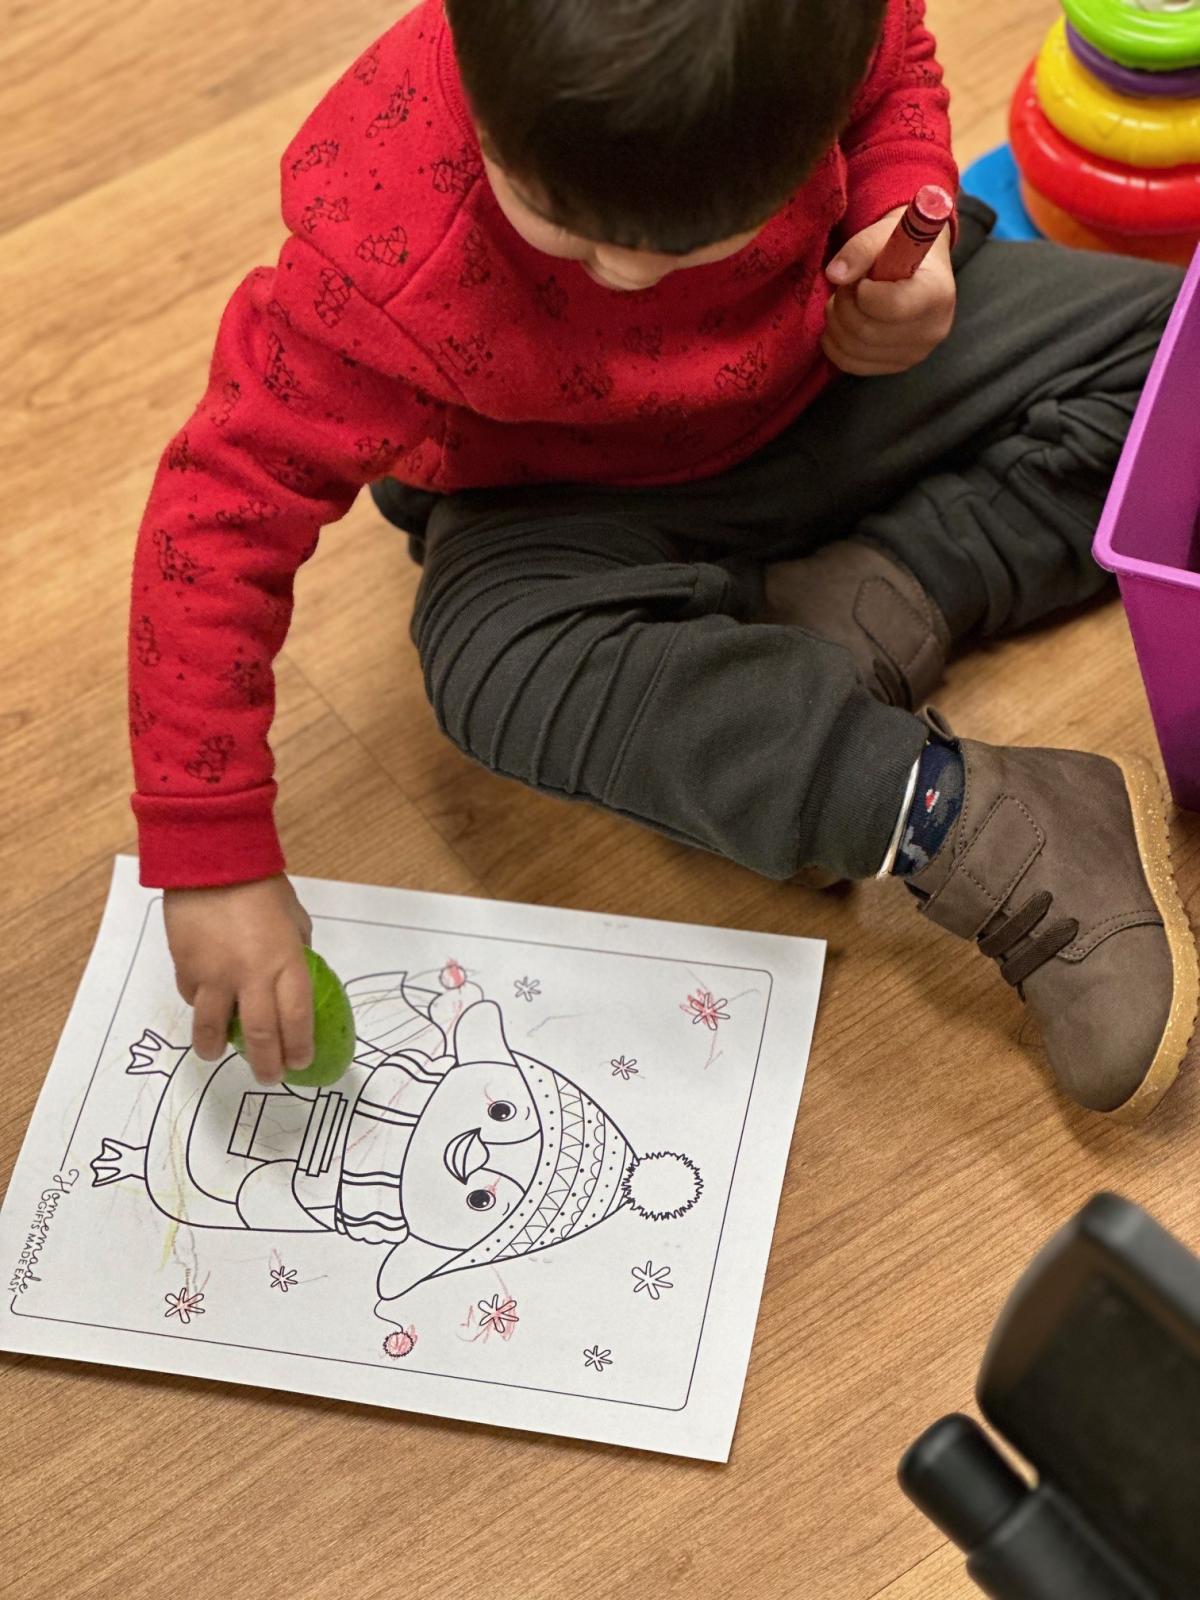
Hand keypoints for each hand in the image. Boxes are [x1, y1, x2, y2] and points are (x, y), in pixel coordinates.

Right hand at [164, 876, 313, 1083]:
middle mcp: (252, 975)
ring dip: (217, 1048)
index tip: (299, 1063)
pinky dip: (199, 1007)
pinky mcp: (186, 967)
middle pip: (262, 1035)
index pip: (297, 1019)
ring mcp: (215, 974)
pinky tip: (204, 1009)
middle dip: (266, 1064)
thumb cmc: (260, 884)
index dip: (299, 1047)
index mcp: (286, 961)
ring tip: (218, 1055)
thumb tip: (295, 971)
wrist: (211, 859)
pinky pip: (193, 997)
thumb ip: (295, 949)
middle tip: (268, 1077)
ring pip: (215, 1028)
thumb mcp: (294, 917)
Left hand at [822, 205, 955, 375]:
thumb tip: (835, 275)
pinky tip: (839, 321)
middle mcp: (932, 331)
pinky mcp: (897, 365)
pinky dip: (834, 343)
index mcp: (937, 294)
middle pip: (866, 332)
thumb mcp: (885, 232)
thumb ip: (861, 248)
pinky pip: (851, 364)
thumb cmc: (902, 245)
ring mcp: (915, 354)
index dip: (862, 291)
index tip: (863, 278)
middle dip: (844, 304)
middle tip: (848, 285)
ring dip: (836, 322)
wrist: (917, 266)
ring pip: (854, 350)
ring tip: (846, 300)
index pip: (890, 307)